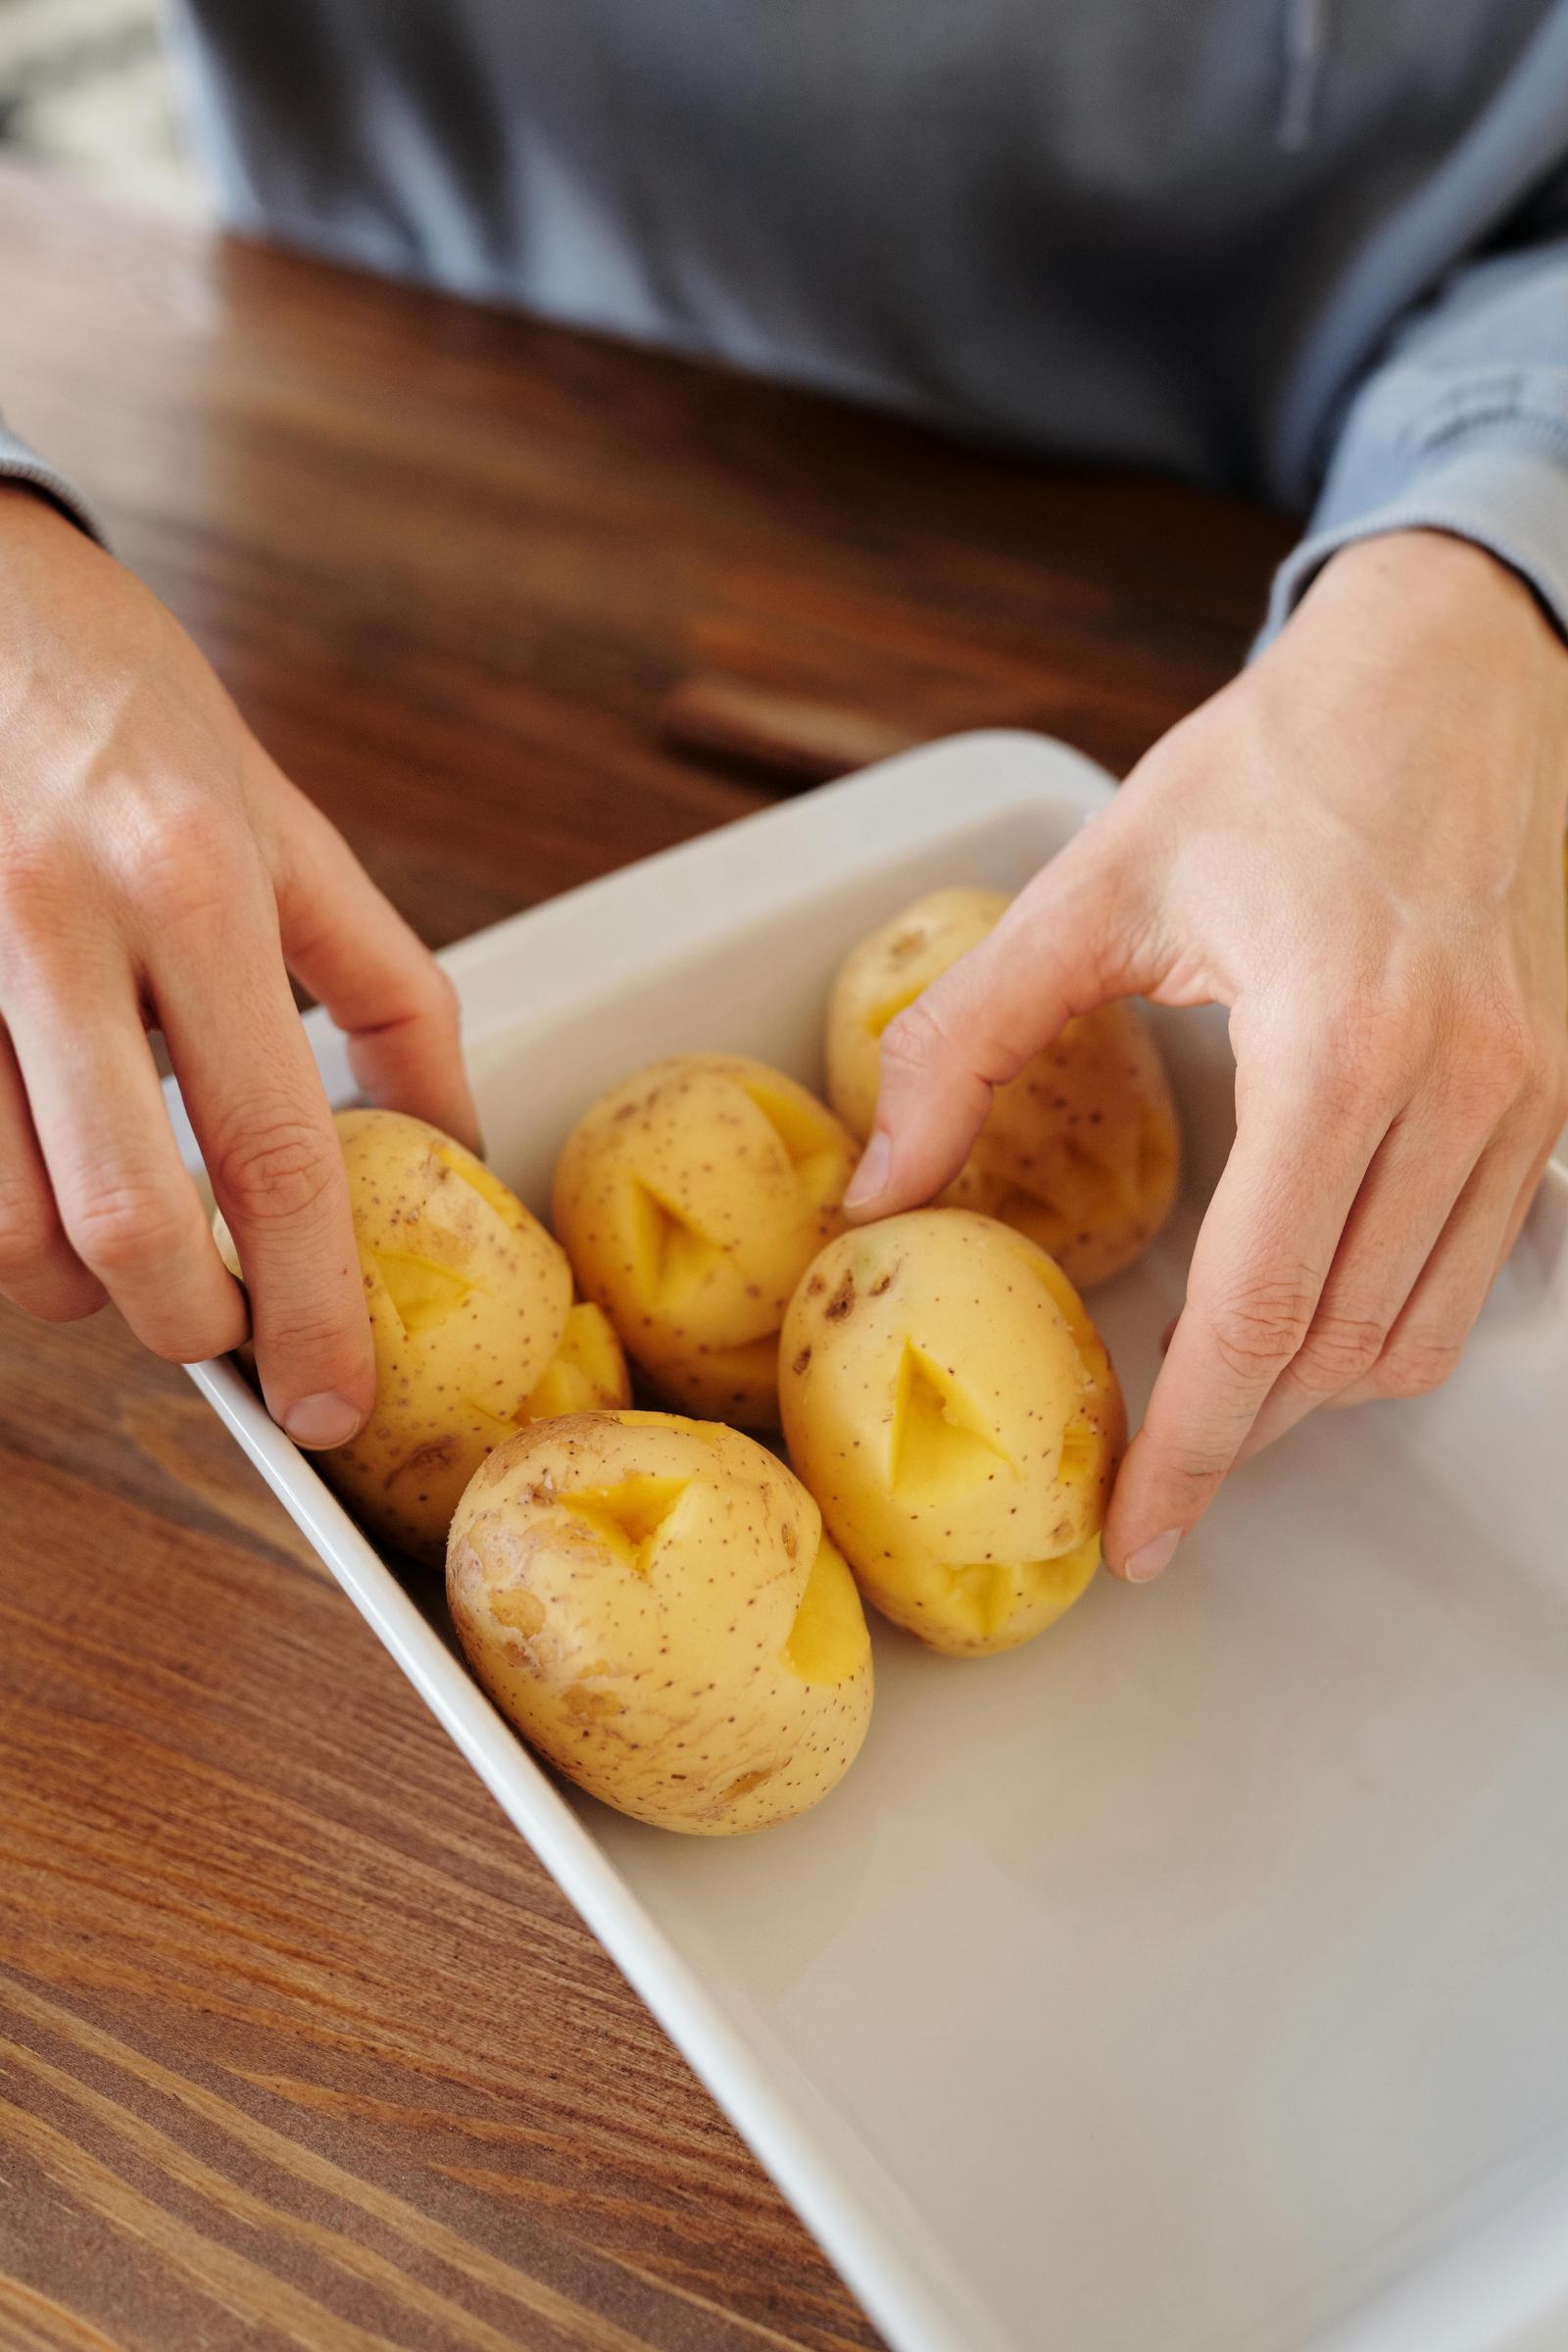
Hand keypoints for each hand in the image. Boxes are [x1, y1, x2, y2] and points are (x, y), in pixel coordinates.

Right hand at [0, 488, 477, 1442]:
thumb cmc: (125, 701)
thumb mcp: (284, 816)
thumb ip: (384, 983)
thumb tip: (456, 1142)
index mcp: (195, 879)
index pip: (273, 1147)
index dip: (310, 1303)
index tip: (331, 1401)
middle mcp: (54, 920)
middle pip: (122, 1222)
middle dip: (184, 1322)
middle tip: (219, 1329)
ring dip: (70, 1286)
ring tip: (120, 1249)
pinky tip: (39, 1170)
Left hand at [844, 530, 1567, 1580]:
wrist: (1453, 670)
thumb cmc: (1274, 762)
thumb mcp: (1093, 884)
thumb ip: (966, 1042)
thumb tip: (878, 1192)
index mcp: (1338, 1044)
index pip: (1261, 1312)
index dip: (1190, 1446)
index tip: (1137, 1532)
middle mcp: (1458, 1089)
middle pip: (1341, 1346)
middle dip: (1238, 1434)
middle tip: (1152, 1476)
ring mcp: (1528, 1098)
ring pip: (1419, 1329)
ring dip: (1311, 1388)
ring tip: (1218, 1395)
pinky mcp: (1558, 1094)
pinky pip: (1477, 1269)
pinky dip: (1384, 1318)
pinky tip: (1307, 1300)